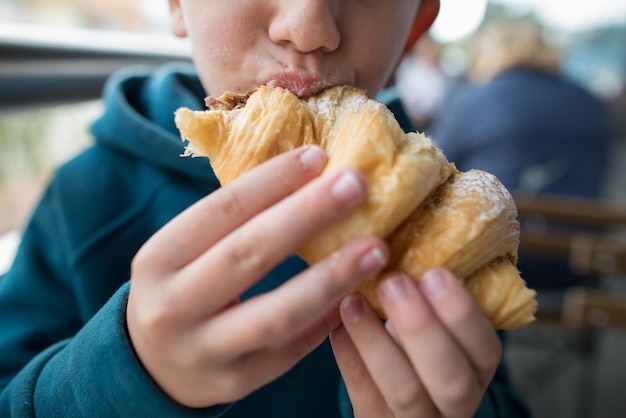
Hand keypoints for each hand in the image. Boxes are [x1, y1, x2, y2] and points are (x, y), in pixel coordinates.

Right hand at [126, 145, 389, 406]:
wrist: (152, 367)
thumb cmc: (179, 291)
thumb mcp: (183, 254)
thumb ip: (231, 222)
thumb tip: (306, 172)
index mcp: (158, 259)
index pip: (222, 210)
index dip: (273, 180)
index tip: (318, 157)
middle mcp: (171, 306)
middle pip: (250, 253)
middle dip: (308, 214)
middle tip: (356, 184)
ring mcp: (203, 350)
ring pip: (278, 312)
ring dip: (332, 276)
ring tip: (376, 248)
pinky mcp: (235, 382)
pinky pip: (291, 349)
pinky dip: (327, 319)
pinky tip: (356, 295)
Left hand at [330, 268, 501, 417]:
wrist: (395, 395)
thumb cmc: (419, 340)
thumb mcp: (437, 322)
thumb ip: (433, 294)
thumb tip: (410, 227)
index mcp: (477, 367)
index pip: (486, 349)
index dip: (462, 314)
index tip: (434, 272)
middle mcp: (456, 401)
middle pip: (451, 379)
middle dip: (422, 327)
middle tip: (393, 280)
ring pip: (405, 391)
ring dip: (377, 341)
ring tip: (352, 299)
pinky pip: (363, 394)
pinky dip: (349, 355)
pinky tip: (335, 321)